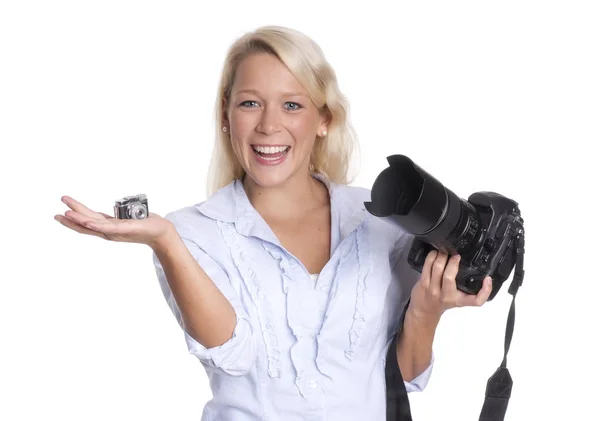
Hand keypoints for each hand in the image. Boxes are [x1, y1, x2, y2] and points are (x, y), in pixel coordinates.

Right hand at [54, 195, 173, 247]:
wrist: (160, 233)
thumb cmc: (146, 225)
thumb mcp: (128, 218)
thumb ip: (119, 216)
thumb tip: (115, 210)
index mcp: (109, 227)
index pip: (88, 222)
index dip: (75, 219)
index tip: (62, 212)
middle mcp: (109, 230)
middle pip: (86, 225)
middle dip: (71, 219)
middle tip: (56, 214)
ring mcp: (115, 231)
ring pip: (93, 226)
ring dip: (78, 221)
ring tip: (65, 215)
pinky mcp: (123, 229)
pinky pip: (107, 227)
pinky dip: (95, 225)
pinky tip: (86, 222)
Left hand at [408, 250, 492, 320]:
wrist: (425, 311)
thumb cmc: (444, 302)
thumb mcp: (461, 300)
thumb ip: (472, 291)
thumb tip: (486, 277)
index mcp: (459, 300)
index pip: (477, 300)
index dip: (486, 290)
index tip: (487, 279)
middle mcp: (446, 296)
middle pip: (449, 277)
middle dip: (452, 261)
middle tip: (455, 255)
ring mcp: (433, 289)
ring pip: (437, 268)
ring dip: (441, 256)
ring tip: (445, 251)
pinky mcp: (423, 283)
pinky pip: (427, 266)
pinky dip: (432, 256)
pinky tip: (435, 253)